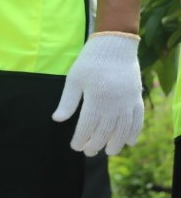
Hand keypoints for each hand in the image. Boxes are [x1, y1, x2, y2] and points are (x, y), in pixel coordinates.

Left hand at [50, 32, 143, 155]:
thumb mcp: (74, 79)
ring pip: (124, 127)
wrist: (115, 45)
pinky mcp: (136, 96)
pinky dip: (135, 131)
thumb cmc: (90, 61)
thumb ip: (68, 101)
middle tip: (89, 153)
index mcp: (97, 98)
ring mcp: (128, 100)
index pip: (88, 125)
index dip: (81, 138)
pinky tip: (130, 142)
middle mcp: (114, 102)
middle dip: (97, 144)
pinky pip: (138, 118)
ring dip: (117, 142)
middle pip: (106, 130)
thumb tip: (58, 119)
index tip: (75, 146)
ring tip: (110, 152)